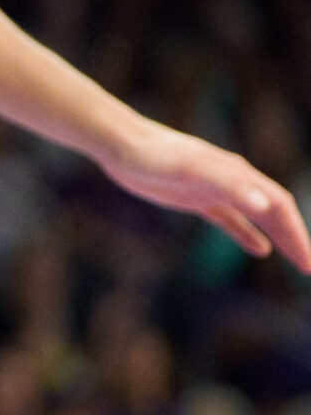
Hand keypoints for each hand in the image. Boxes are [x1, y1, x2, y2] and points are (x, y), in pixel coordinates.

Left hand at [101, 120, 310, 270]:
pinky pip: (231, 220)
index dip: (296, 232)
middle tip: (308, 269)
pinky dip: (247, 235)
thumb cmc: (156, 155)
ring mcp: (215, 190)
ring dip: (278, 237)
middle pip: (274, 213)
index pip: (279, 206)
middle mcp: (234, 181)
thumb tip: (266, 206)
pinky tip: (260, 250)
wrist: (122, 144)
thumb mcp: (192, 170)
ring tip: (296, 261)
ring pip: (257, 217)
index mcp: (239, 174)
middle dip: (294, 239)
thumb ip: (228, 185)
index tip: (307, 259)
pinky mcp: (196, 198)